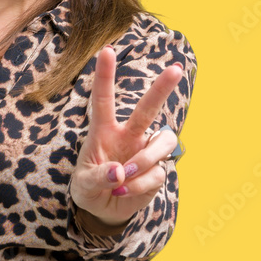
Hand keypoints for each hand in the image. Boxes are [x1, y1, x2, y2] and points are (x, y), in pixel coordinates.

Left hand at [69, 45, 183, 227]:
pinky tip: (125, 191)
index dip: (105, 75)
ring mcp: (145, 151)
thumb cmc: (89, 187)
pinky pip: (157, 173)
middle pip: (147, 108)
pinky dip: (140, 186)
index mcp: (104, 131)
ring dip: (144, 161)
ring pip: (161, 143)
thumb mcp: (83, 185)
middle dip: (162, 88)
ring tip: (124, 178)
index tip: (107, 50)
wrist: (103, 209)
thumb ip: (98, 177)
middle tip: (177, 69)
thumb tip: (120, 172)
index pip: (103, 99)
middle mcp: (128, 135)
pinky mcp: (158, 169)